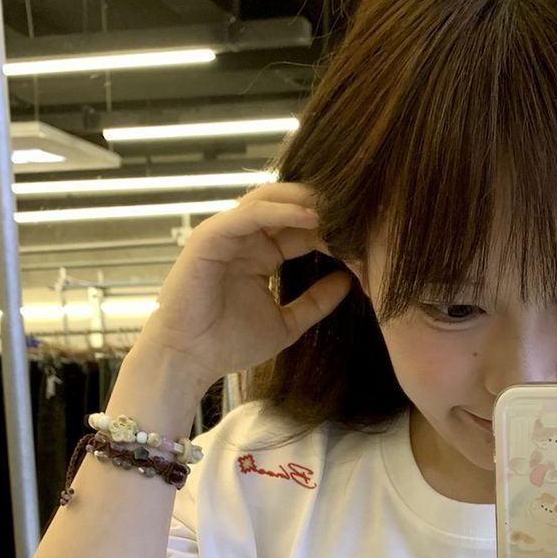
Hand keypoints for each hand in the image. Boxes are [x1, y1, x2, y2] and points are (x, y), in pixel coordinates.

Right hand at [137, 180, 352, 383]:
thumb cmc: (228, 343)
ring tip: (338, 207)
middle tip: (360, 213)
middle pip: (289, 207)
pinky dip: (279, 210)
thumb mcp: (287, 324)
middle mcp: (246, 238)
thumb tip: (349, 283)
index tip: (367, 246)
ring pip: (269, 199)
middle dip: (323, 209)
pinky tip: (309, 217)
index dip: (334, 235)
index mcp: (262, 253)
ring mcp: (228, 234)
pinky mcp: (211, 235)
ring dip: (305, 200)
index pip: (303, 231)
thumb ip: (316, 303)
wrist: (189, 359)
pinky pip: (249, 213)